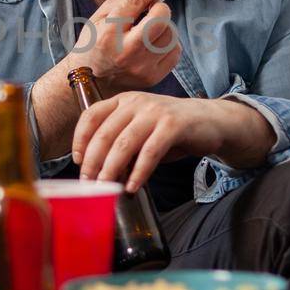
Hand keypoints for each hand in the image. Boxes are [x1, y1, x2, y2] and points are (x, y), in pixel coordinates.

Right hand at [66, 0, 179, 92]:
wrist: (90, 80)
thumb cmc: (95, 43)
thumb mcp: (100, 17)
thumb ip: (127, 2)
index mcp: (109, 33)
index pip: (135, 3)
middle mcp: (126, 52)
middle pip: (160, 21)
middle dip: (161, 9)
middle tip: (154, 9)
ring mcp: (141, 67)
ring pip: (170, 35)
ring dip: (164, 27)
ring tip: (150, 30)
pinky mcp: (153, 78)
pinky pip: (175, 51)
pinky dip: (168, 43)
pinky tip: (155, 44)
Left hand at [72, 95, 269, 191]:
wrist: (211, 121)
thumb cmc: (171, 130)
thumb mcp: (141, 131)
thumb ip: (122, 144)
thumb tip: (99, 172)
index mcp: (124, 100)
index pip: (91, 115)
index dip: (80, 139)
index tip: (77, 161)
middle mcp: (137, 102)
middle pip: (105, 133)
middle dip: (93, 162)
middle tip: (89, 183)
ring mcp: (155, 112)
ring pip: (124, 143)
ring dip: (112, 169)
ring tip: (106, 188)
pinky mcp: (173, 125)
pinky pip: (150, 152)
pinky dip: (139, 172)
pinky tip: (133, 187)